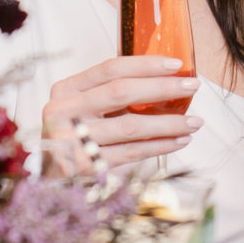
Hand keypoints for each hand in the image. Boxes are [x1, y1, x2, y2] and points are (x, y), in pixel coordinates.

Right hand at [42, 56, 200, 173]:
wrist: (49, 179)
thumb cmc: (73, 137)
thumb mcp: (81, 108)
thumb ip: (109, 94)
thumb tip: (163, 81)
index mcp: (64, 90)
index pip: (109, 69)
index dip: (145, 64)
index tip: (175, 63)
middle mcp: (63, 112)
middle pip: (121, 92)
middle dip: (162, 87)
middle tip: (192, 86)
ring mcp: (71, 141)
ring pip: (130, 126)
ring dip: (168, 123)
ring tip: (194, 121)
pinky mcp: (84, 167)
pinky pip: (130, 153)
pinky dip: (158, 146)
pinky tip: (178, 141)